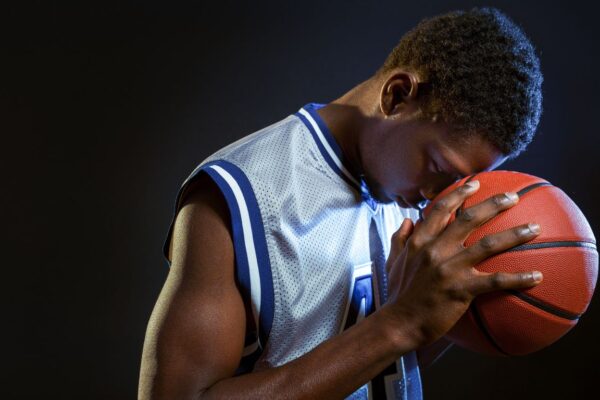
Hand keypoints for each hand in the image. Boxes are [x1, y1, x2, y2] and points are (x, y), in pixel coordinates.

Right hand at [382, 180, 542, 346]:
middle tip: (512, 197)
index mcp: (420, 241)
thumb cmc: (398, 294)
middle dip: (493, 204)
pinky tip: (537, 276)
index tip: (474, 184)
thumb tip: (408, 220)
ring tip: (534, 228)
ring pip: (488, 245)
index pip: (441, 210)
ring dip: (514, 234)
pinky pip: (495, 280)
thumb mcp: (392, 261)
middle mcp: (436, 250)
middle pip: (469, 219)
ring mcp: (449, 269)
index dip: (459, 194)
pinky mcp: (461, 289)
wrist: (399, 323)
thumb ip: (400, 238)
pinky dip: (518, 278)